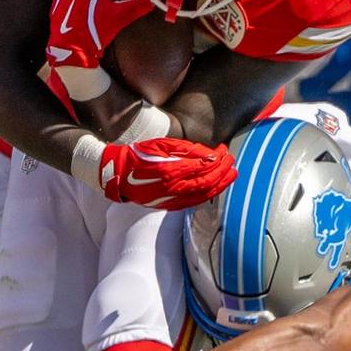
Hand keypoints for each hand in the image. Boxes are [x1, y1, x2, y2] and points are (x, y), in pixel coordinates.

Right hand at [98, 136, 236, 209]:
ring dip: (221, 184)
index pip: (203, 166)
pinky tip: (216, 187)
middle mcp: (173, 188)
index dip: (218, 159)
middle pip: (208, 181)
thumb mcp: (163, 145)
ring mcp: (172, 199)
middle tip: (232, 161)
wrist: (119, 174)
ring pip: (204, 194)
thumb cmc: (140, 156)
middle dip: (223, 171)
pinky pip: (196, 202)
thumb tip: (211, 155)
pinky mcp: (170, 206)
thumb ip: (188, 150)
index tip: (224, 151)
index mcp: (171, 171)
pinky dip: (209, 194)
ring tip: (232, 174)